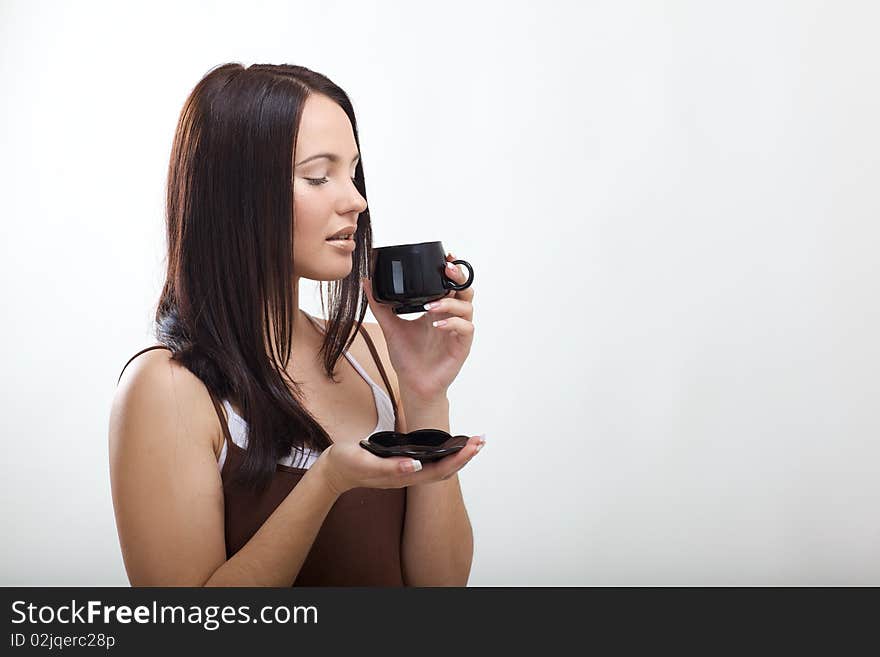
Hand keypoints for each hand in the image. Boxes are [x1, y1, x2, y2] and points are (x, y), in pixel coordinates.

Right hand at [316, 435, 485, 495]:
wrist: (335, 470)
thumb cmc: (349, 464)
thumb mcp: (365, 463)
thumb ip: (389, 467)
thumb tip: (414, 465)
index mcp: (403, 476)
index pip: (438, 471)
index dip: (456, 460)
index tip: (470, 447)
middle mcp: (409, 476)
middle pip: (444, 470)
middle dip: (465, 456)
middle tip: (481, 440)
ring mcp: (407, 472)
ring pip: (440, 467)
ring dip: (459, 455)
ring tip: (474, 442)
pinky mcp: (404, 464)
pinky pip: (431, 462)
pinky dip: (446, 453)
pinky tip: (453, 445)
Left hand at [361, 252, 474, 401]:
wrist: (413, 384)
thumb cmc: (407, 357)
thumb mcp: (390, 326)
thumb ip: (380, 304)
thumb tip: (366, 282)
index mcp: (438, 309)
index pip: (450, 283)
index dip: (451, 269)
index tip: (445, 257)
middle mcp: (451, 317)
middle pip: (465, 289)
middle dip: (458, 276)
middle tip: (446, 270)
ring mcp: (458, 331)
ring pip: (466, 307)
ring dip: (450, 302)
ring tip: (431, 307)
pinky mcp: (462, 346)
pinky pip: (465, 329)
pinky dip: (452, 324)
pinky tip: (437, 325)